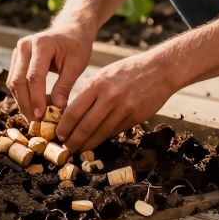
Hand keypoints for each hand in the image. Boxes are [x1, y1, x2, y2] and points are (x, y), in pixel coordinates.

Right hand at [6, 23, 93, 120]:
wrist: (70, 30)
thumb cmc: (76, 46)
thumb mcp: (76, 65)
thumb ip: (65, 85)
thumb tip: (57, 109)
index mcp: (41, 44)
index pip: (34, 76)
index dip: (36, 98)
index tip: (42, 116)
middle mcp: (24, 46)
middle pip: (19, 80)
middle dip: (26, 104)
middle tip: (35, 123)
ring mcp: (17, 51)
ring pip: (13, 82)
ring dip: (22, 102)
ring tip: (33, 119)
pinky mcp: (16, 58)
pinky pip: (14, 80)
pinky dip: (21, 96)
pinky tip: (31, 108)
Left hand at [55, 52, 177, 152]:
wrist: (160, 70)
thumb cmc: (128, 70)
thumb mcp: (105, 75)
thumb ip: (90, 92)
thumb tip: (73, 113)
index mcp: (98, 84)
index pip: (74, 111)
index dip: (64, 126)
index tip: (58, 134)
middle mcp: (109, 97)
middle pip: (85, 126)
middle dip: (73, 140)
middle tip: (66, 147)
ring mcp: (123, 109)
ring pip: (100, 133)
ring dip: (87, 144)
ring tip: (79, 149)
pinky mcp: (134, 118)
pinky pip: (114, 131)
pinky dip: (102, 138)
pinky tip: (96, 142)